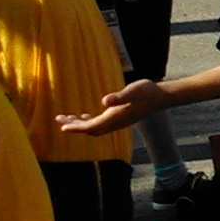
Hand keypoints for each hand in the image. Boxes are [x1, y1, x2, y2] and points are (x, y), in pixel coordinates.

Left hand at [56, 78, 171, 137]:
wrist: (161, 97)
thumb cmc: (147, 91)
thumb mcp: (133, 91)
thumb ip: (120, 96)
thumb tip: (105, 101)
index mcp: (115, 118)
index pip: (91, 127)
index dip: (76, 127)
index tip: (62, 127)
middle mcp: (115, 123)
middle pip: (90, 130)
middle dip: (74, 126)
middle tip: (59, 118)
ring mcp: (117, 121)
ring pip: (94, 127)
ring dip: (79, 124)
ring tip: (65, 117)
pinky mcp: (119, 117)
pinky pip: (100, 123)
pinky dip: (89, 121)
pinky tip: (84, 115)